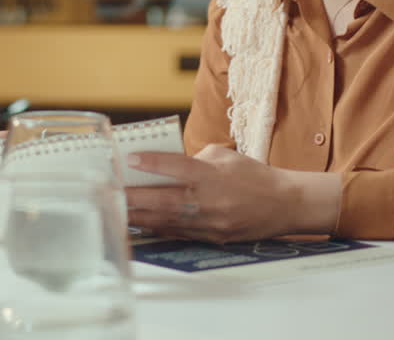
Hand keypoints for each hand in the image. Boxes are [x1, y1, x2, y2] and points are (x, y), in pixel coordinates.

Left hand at [125, 145, 340, 243]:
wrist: (284, 205)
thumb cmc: (252, 175)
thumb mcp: (224, 156)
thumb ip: (193, 159)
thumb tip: (162, 165)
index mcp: (213, 176)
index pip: (178, 168)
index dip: (152, 163)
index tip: (129, 159)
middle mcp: (210, 201)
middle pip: (165, 200)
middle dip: (134, 197)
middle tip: (109, 190)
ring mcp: (209, 223)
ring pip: (165, 220)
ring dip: (138, 216)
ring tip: (115, 209)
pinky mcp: (210, 237)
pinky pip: (176, 233)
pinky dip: (154, 228)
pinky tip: (137, 224)